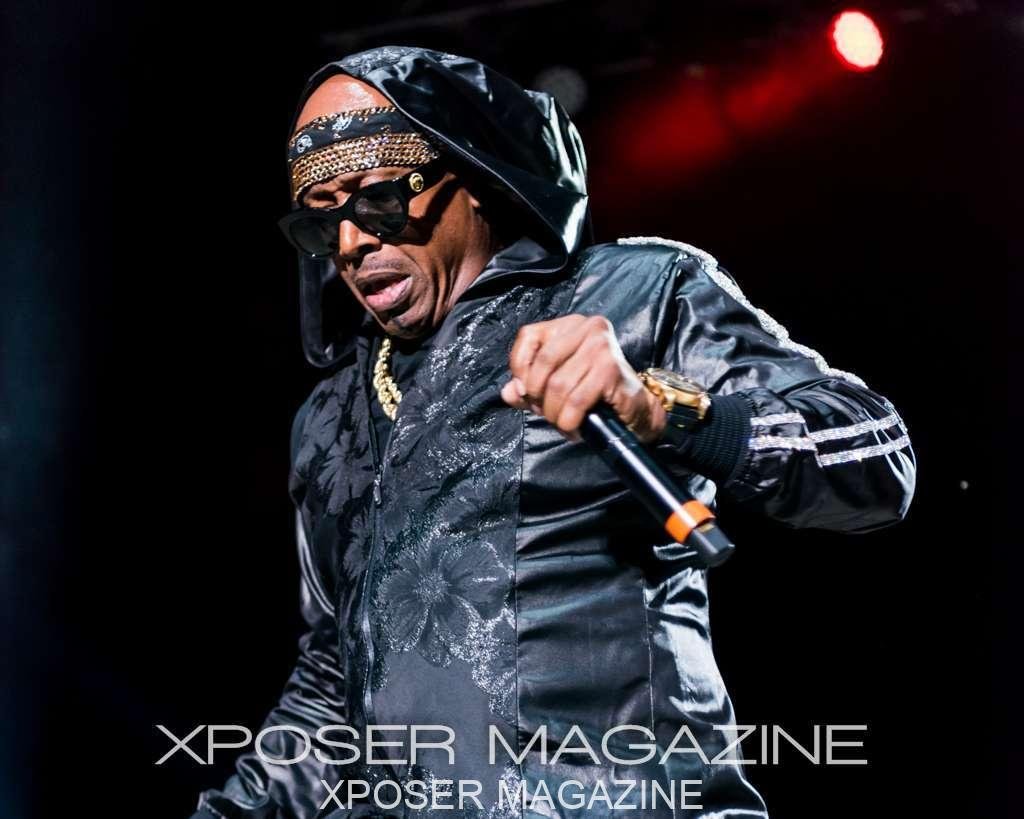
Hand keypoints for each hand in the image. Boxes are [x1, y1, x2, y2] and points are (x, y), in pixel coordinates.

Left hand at [500, 314, 666, 442]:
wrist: (635, 409)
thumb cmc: (595, 394)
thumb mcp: (556, 386)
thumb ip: (528, 386)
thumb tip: (508, 392)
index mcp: (570, 325)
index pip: (529, 336)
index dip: (519, 367)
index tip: (525, 391)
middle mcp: (588, 328)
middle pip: (542, 363)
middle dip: (537, 395)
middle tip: (546, 412)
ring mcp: (601, 346)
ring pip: (558, 386)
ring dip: (554, 413)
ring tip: (562, 422)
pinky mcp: (610, 369)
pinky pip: (575, 401)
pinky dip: (568, 421)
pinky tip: (573, 427)